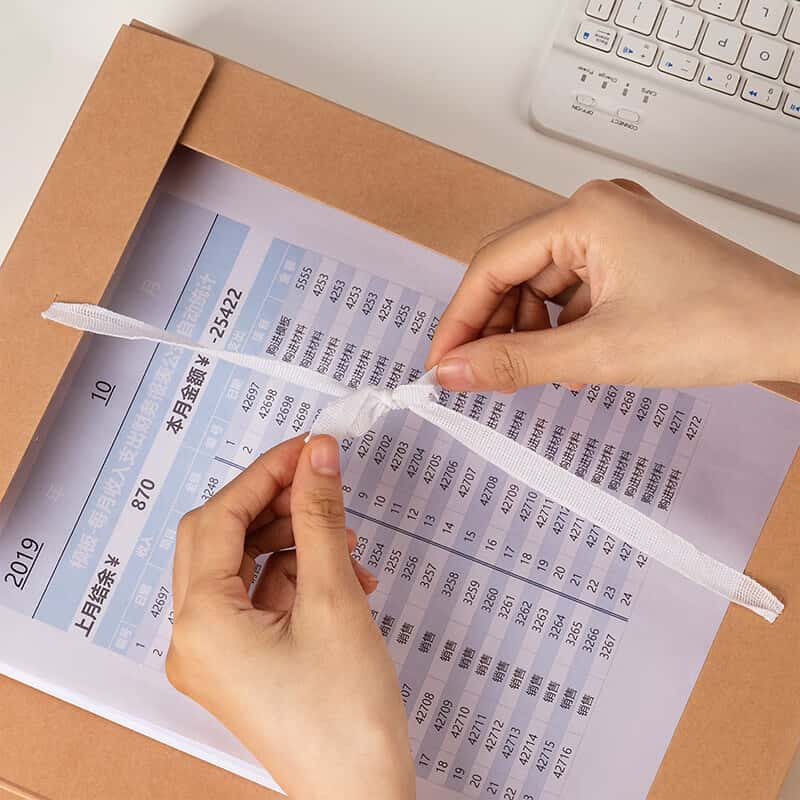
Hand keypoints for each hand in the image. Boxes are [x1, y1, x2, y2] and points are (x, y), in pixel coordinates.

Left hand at [166, 435, 414, 799]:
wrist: (365, 795)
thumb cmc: (346, 719)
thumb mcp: (335, 599)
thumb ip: (321, 517)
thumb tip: (317, 458)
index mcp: (202, 624)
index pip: (219, 519)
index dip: (263, 474)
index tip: (304, 449)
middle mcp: (197, 640)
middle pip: (224, 540)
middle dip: (275, 506)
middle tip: (319, 479)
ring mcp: (219, 654)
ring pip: (246, 567)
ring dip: (294, 542)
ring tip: (344, 538)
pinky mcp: (245, 663)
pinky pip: (263, 598)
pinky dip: (300, 576)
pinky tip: (344, 575)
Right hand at [426, 179, 799, 390]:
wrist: (790, 333)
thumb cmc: (717, 325)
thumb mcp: (599, 352)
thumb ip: (515, 361)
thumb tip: (452, 372)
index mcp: (585, 214)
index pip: (493, 265)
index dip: (461, 320)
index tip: (442, 364)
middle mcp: (595, 211)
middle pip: (513, 272)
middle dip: (494, 327)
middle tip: (478, 376)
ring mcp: (614, 232)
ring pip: (541, 285)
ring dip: (528, 331)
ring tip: (533, 373)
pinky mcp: (627, 256)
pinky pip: (571, 291)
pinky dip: (559, 327)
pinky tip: (566, 361)